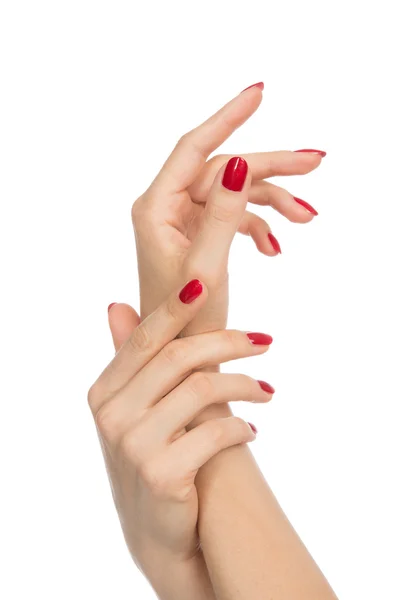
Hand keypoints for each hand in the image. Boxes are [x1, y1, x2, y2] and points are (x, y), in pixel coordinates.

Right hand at [88, 280, 272, 597]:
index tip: (208, 281)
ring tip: (267, 392)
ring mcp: (131, 444)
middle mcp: (111, 413)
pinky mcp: (159, 473)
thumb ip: (129, 359)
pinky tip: (251, 431)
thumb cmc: (152, 460)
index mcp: (104, 390)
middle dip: (230, 342)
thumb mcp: (134, 411)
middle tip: (267, 342)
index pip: (147, 336)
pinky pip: (216, 431)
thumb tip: (115, 304)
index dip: (177, 306)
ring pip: (202, 388)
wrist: (157, 533)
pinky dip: (242, 427)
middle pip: (179, 356)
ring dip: (245, 385)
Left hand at [132, 83, 324, 335]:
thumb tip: (240, 161)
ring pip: (235, 192)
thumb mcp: (208, 267)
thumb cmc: (185, 322)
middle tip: (316, 162)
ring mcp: (183, 221)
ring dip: (272, 202)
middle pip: (225, 170)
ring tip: (307, 220)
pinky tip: (274, 247)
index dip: (228, 118)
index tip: (260, 93)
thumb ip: (222, 213)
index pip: (194, 148)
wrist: (181, 356)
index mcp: (156, 208)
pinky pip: (233, 216)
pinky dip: (258, 226)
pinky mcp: (198, 235)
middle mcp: (166, 207)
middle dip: (271, 169)